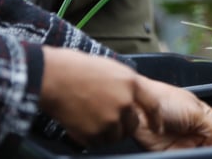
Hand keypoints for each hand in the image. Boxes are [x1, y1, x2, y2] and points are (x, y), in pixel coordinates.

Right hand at [38, 47, 155, 146]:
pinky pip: (98, 143)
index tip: (157, 126)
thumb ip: (125, 83)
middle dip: (123, 125)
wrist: (54, 77)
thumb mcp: (110, 68)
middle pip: (132, 125)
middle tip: (108, 118)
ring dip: (107, 133)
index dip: (156, 118)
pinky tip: (82, 123)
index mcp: (131, 83)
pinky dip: (91, 138)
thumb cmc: (77, 67)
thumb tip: (130, 95)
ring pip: (115, 136)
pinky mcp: (94, 133)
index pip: (153, 105)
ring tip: (91, 118)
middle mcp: (124, 103)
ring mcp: (110, 119)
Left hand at [131, 77, 211, 150]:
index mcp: (203, 115)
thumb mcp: (195, 111)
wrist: (139, 109)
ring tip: (210, 153)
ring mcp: (185, 142)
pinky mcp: (174, 152)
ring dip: (207, 154)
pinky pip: (189, 157)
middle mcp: (196, 129)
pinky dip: (194, 157)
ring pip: (202, 153)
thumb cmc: (164, 100)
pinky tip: (197, 155)